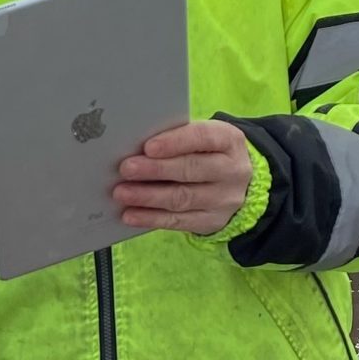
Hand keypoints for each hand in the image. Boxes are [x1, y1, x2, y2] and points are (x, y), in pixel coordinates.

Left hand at [112, 119, 254, 235]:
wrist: (236, 185)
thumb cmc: (206, 154)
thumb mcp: (201, 139)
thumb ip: (176, 138)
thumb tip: (136, 147)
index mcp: (229, 141)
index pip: (203, 138)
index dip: (175, 142)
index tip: (148, 147)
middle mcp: (231, 170)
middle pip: (191, 170)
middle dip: (155, 169)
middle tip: (126, 169)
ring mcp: (223, 199)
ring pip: (182, 198)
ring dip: (148, 196)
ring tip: (122, 193)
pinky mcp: (212, 221)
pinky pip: (178, 222)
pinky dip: (151, 218)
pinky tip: (131, 214)